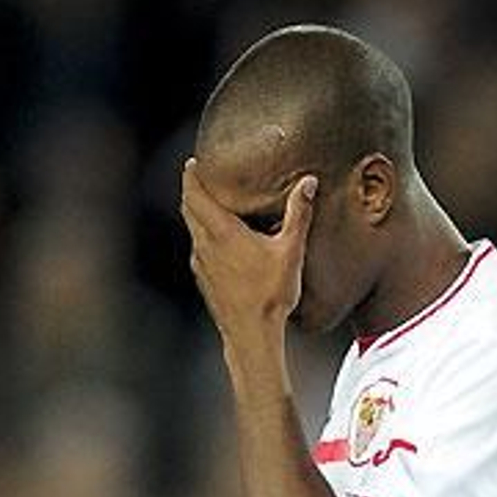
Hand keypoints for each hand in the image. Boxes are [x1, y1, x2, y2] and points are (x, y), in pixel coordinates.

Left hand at [180, 160, 317, 343]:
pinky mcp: (204, 280)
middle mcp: (205, 246)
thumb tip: (308, 183)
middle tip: (198, 176)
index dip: (192, 177)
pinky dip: (202, 234)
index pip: (196, 196)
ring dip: (195, 213)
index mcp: (221, 233)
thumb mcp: (290, 250)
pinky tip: (217, 239)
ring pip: (191, 230)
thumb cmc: (270, 294)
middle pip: (189, 210)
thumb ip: (299, 213)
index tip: (192, 162)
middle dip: (191, 190)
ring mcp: (201, 265)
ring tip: (208, 202)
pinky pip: (198, 249)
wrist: (251, 334)